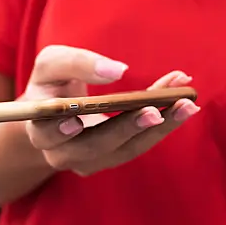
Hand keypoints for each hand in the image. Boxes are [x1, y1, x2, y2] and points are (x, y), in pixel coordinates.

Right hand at [24, 45, 199, 175]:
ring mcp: (88, 162)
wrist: (54, 111)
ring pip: (123, 150)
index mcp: (39, 129)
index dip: (59, 130)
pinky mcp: (112, 159)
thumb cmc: (52, 82)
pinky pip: (139, 146)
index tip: (76, 122)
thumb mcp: (52, 63)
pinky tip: (186, 106)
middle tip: (155, 109)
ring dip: (157, 128)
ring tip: (186, 104)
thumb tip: (116, 71)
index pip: (45, 133)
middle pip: (93, 146)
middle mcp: (61, 154)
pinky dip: (164, 126)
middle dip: (126, 127)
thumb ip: (76, 62)